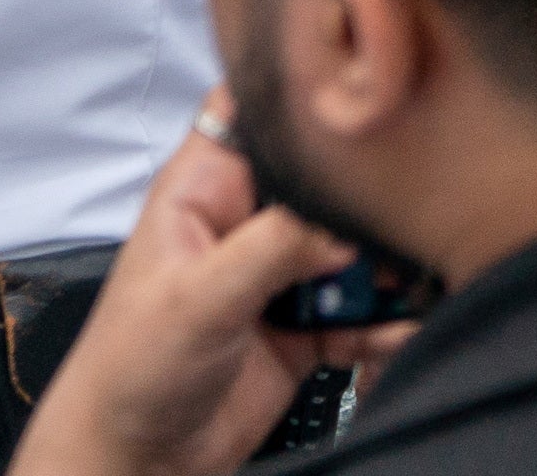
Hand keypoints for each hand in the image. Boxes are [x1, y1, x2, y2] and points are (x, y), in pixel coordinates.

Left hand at [6, 104, 402, 475]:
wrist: (135, 462)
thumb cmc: (128, 371)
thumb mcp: (199, 298)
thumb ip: (275, 248)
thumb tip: (348, 222)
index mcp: (207, 189)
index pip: (261, 111)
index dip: (310, 95)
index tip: (371, 101)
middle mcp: (248, 223)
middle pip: (327, 183)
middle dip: (371, 203)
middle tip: (401, 224)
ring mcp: (278, 275)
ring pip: (355, 248)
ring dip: (387, 270)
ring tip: (408, 288)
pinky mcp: (304, 327)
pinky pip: (361, 311)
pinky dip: (385, 322)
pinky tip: (395, 333)